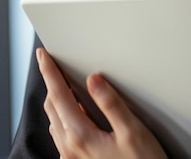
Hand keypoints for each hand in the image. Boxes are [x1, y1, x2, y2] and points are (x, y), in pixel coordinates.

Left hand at [36, 48, 167, 158]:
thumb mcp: (132, 131)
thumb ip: (111, 103)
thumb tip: (94, 80)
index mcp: (81, 136)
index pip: (59, 95)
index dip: (49, 72)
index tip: (43, 56)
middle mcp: (71, 148)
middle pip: (52, 107)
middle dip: (51, 83)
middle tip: (52, 64)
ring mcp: (72, 158)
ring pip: (56, 122)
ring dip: (56, 100)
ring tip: (64, 84)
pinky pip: (62, 135)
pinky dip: (64, 117)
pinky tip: (76, 113)